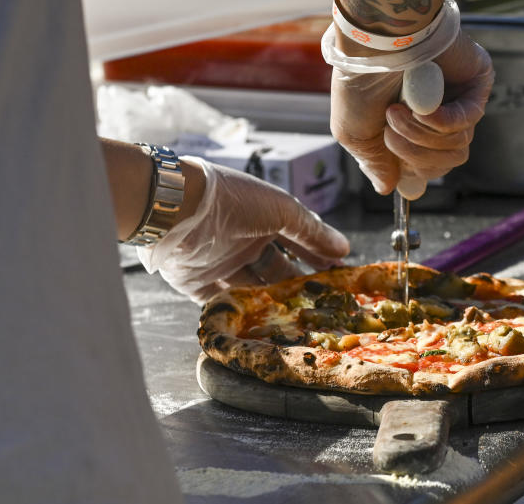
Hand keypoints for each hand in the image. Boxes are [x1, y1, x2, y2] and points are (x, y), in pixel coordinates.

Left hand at [138, 158, 348, 302]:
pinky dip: (238, 311)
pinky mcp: (196, 282)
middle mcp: (242, 240)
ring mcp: (219, 262)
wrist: (179, 209)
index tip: (339, 272)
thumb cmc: (234, 200)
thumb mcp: (283, 210)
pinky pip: (221, 301)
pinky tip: (259, 322)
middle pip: (276, 267)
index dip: (318, 255)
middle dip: (297, 283)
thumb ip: (313, 231)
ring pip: (252, 288)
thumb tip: (344, 248)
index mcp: (263, 217)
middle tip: (321, 301)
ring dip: (270, 300)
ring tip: (296, 317)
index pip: (296, 240)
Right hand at [330, 31, 493, 198]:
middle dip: (414, 154)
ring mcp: (460, 100)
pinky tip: (422, 108)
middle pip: (445, 163)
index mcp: (413, 130)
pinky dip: (439, 122)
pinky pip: (466, 122)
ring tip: (397, 113)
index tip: (399, 169)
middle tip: (390, 131)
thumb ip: (374, 162)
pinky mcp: (477, 84)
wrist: (370, 44)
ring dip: (421, 136)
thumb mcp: (355, 133)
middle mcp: (439, 117)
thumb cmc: (357, 82)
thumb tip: (388, 189)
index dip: (415, 173)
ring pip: (457, 147)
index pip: (429, 169)